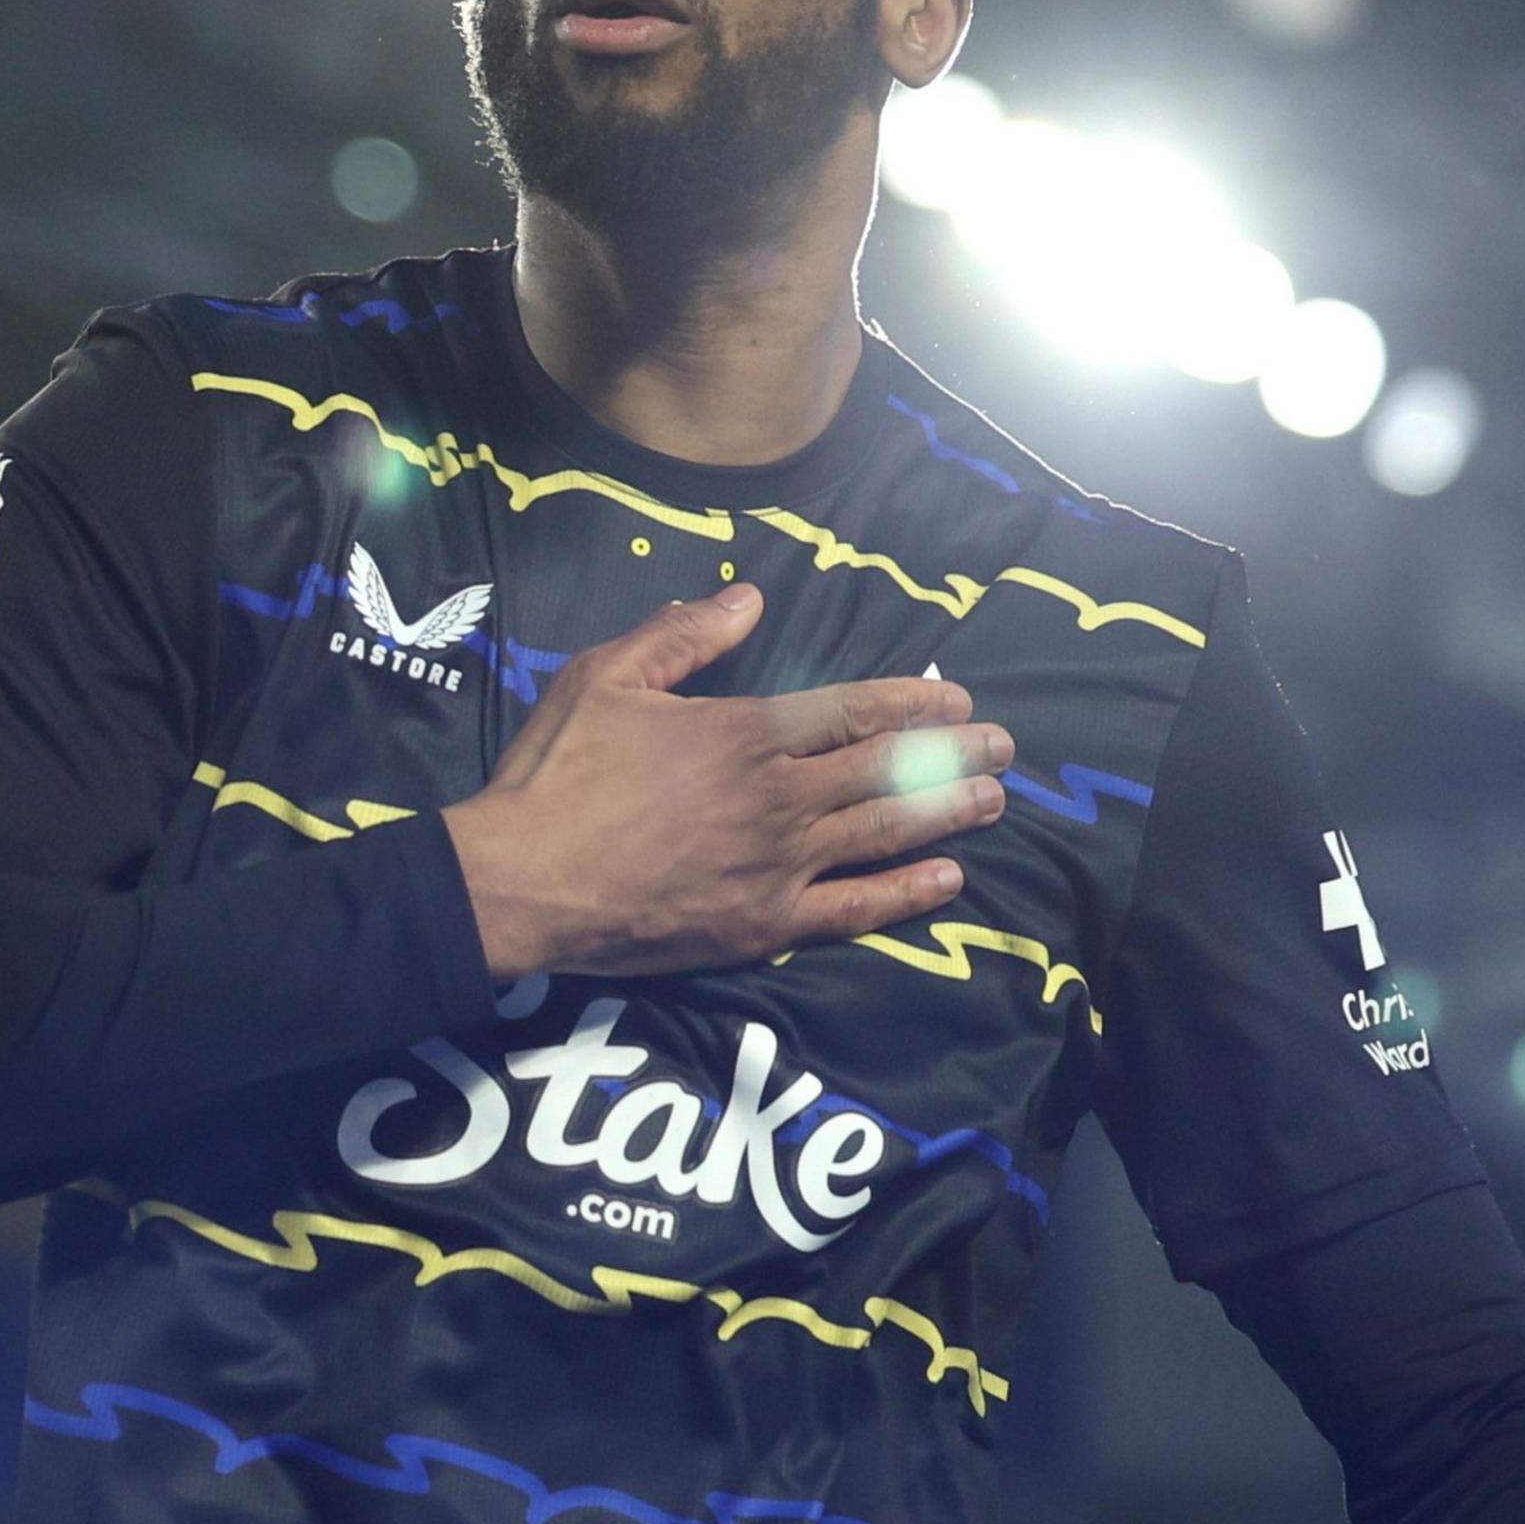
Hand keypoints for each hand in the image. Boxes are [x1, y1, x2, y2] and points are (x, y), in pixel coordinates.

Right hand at [442, 584, 1012, 978]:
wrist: (521, 882)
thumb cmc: (557, 773)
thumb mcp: (606, 676)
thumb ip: (684, 634)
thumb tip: (753, 596)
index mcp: (744, 731)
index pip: (850, 710)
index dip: (911, 700)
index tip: (955, 697)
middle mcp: (778, 796)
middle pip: (885, 768)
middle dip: (951, 753)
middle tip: (1003, 747)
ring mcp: (778, 865)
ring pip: (883, 832)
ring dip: (946, 812)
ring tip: (993, 799)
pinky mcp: (764, 926)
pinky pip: (854, 910)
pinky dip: (906, 893)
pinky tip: (947, 880)